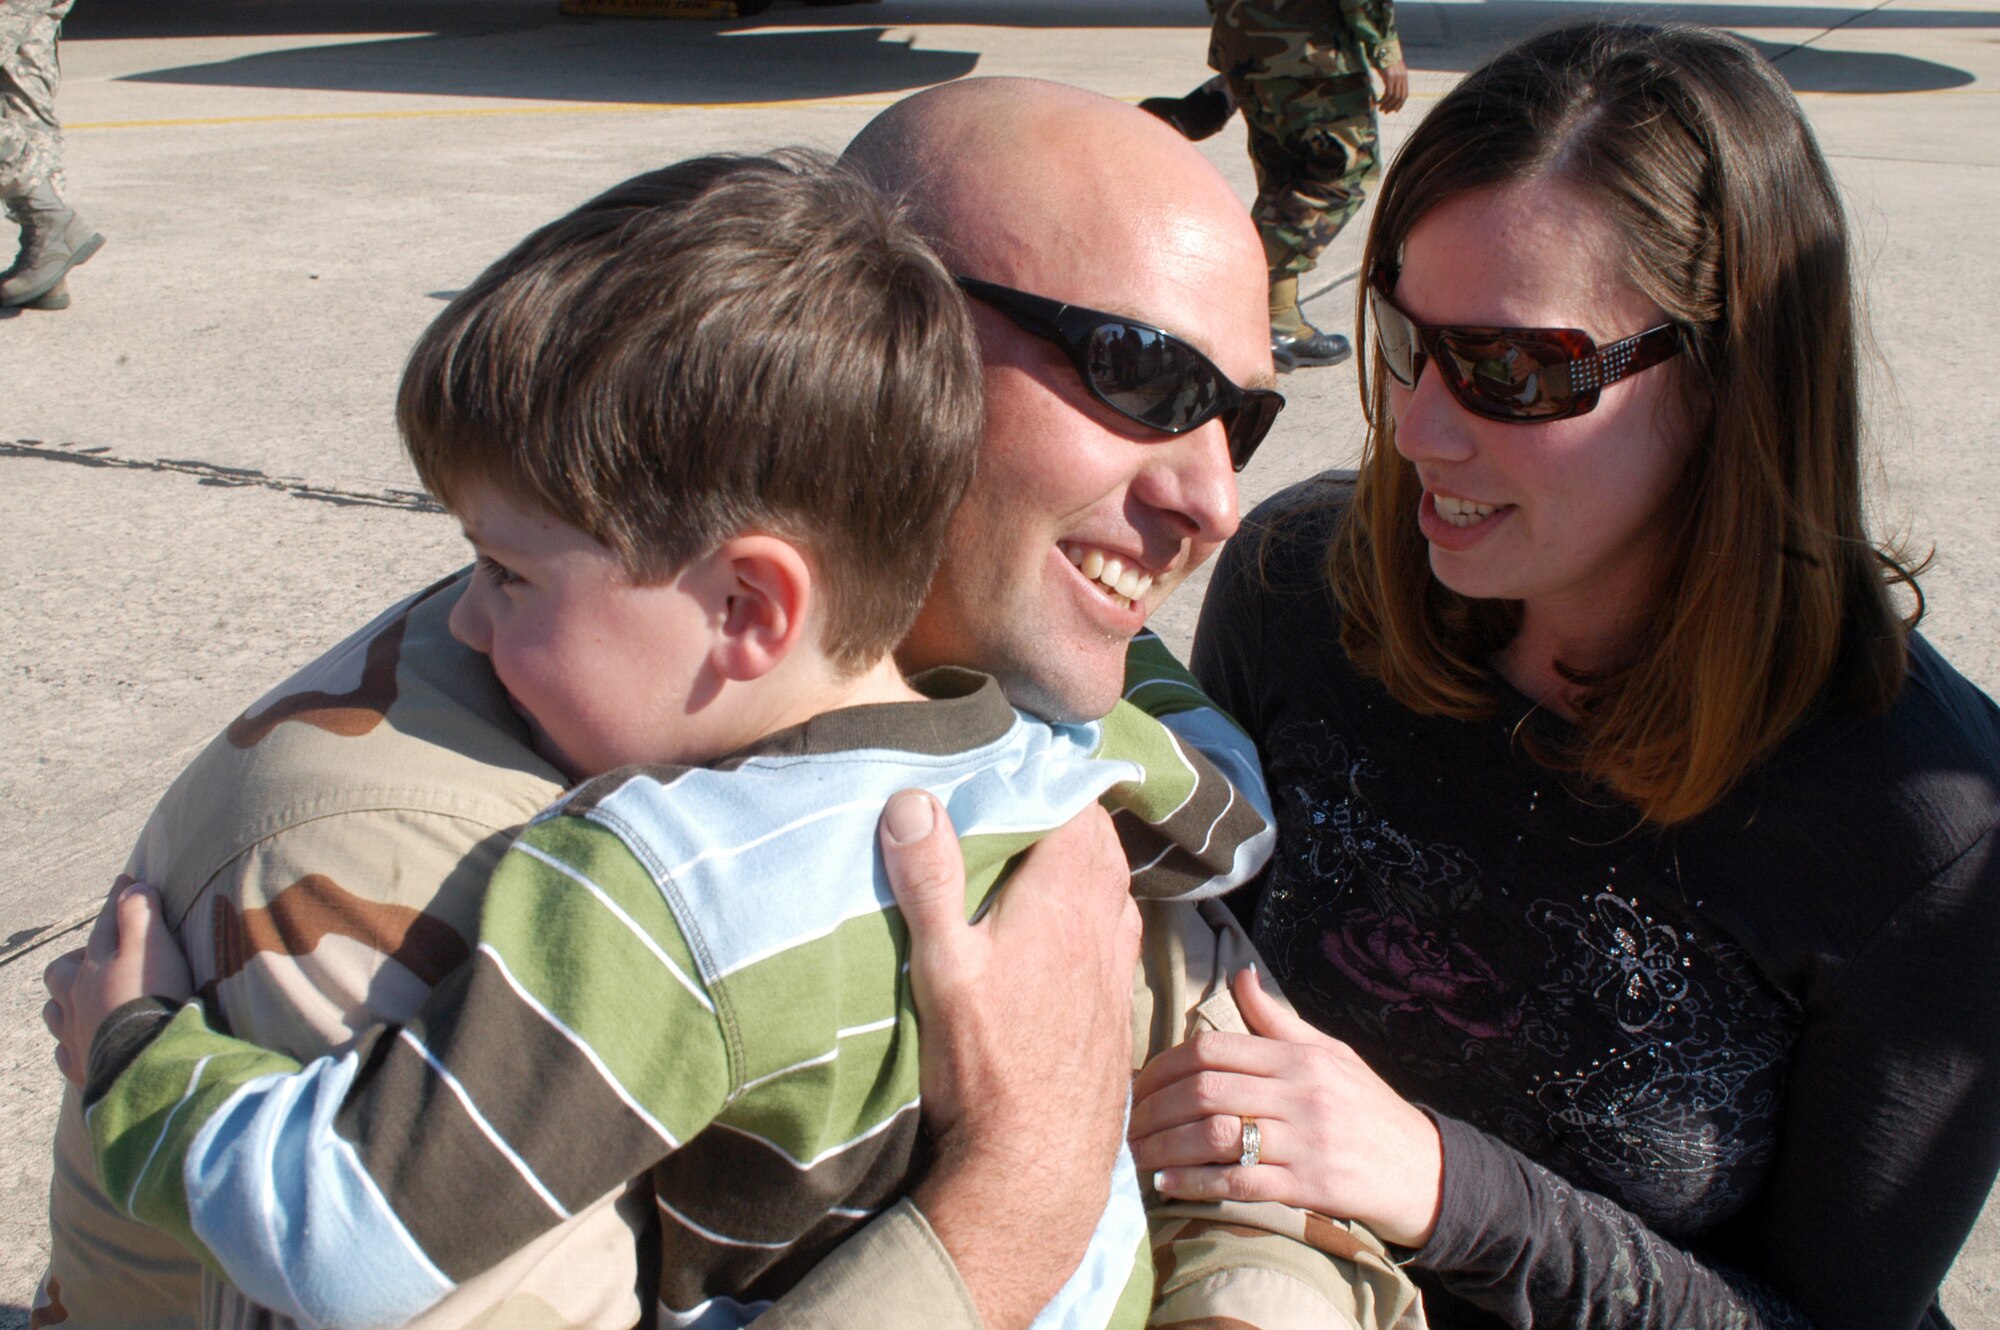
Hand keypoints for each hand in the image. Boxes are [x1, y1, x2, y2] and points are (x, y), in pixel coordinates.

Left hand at [42, 878, 191, 1087]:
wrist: (146, 1061)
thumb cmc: (150, 998)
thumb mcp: (151, 948)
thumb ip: (140, 915)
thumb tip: (133, 887)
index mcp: (91, 968)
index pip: (103, 926)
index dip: (118, 902)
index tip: (128, 880)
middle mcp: (75, 999)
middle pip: (60, 972)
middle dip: (74, 961)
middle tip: (95, 958)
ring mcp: (74, 1035)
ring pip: (56, 1012)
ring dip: (67, 1003)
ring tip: (84, 1001)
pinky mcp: (82, 1068)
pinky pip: (66, 1052)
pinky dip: (73, 1043)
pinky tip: (85, 1042)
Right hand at [878, 791, 1140, 1329]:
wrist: (1037, 1164)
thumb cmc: (986, 1064)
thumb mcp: (943, 966)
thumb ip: (931, 880)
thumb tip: (915, 799)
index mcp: (1065, 899)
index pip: (1077, 809)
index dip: (1052, 779)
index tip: (1019, 764)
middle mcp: (1103, 925)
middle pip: (1100, 845)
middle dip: (1068, 817)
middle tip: (1024, 804)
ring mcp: (1115, 969)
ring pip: (1114, 890)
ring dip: (1086, 865)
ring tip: (1041, 860)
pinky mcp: (1115, 1008)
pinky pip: (1117, 934)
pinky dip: (1095, 913)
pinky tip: (1064, 932)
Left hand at [1129, 966, 1442, 1247]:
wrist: (1425, 1171)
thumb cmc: (1369, 1108)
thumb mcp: (1332, 1053)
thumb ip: (1279, 1021)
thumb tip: (1240, 975)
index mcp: (1300, 1057)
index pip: (1215, 1049)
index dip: (1165, 1066)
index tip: (1138, 1085)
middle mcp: (1301, 1093)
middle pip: (1206, 1091)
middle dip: (1154, 1108)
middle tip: (1126, 1123)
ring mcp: (1306, 1141)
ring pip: (1216, 1136)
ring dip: (1165, 1148)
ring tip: (1136, 1155)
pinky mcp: (1310, 1187)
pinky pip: (1240, 1182)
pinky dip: (1196, 1184)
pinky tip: (1167, 1186)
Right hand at [1379, 60, 1409, 112]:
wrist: (1382, 47)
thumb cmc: (1384, 58)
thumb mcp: (1391, 69)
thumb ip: (1393, 78)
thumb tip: (1388, 89)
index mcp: (1404, 76)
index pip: (1405, 94)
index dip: (1400, 104)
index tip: (1395, 110)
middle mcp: (1402, 77)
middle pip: (1400, 97)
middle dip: (1393, 107)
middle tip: (1386, 112)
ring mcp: (1396, 77)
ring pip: (1394, 97)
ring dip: (1387, 105)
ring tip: (1380, 109)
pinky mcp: (1389, 77)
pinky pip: (1388, 94)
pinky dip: (1383, 100)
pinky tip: (1377, 102)